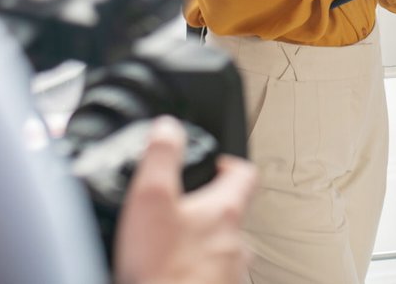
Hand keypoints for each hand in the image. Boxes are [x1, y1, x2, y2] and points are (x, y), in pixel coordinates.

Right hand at [114, 116, 256, 283]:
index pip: (244, 173)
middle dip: (211, 208)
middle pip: (234, 213)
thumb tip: (168, 127)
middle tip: (185, 207)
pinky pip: (215, 277)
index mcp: (225, 210)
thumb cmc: (161, 271)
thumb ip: (162, 154)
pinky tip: (177, 274)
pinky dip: (199, 272)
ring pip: (225, 249)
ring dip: (206, 244)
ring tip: (177, 244)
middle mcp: (237, 243)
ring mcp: (231, 274)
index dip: (229, 162)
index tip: (214, 163)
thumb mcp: (151, 197)